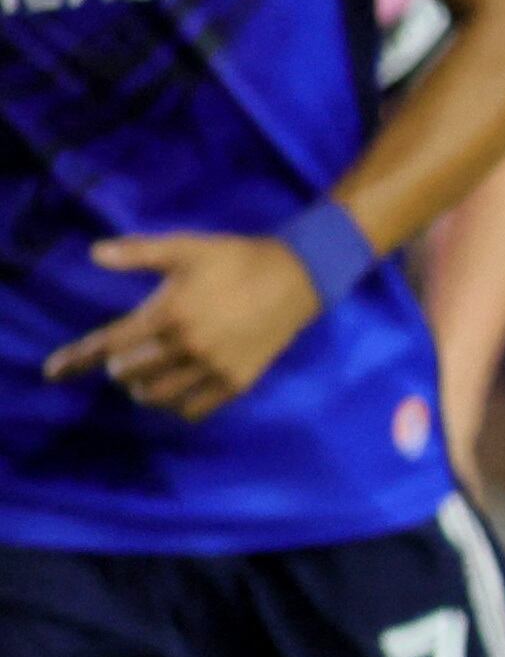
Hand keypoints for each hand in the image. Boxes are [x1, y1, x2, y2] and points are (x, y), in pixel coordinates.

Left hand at [43, 231, 329, 421]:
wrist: (299, 278)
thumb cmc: (236, 259)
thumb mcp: (186, 247)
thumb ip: (139, 252)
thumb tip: (95, 254)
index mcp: (169, 314)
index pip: (110, 343)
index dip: (78, 358)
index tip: (53, 372)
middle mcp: (187, 347)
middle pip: (130, 373)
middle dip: (120, 367)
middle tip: (127, 356)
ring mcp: (213, 368)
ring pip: (158, 396)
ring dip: (142, 389)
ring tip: (146, 377)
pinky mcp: (237, 382)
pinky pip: (193, 409)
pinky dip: (175, 405)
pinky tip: (176, 391)